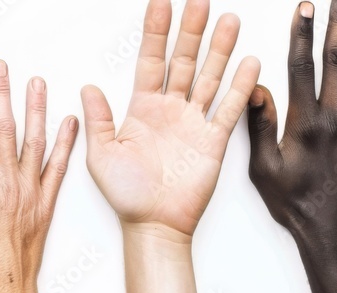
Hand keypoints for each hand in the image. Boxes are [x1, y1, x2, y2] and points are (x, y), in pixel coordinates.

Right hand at [0, 60, 76, 292]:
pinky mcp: (46, 203)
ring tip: (36, 83)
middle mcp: (8, 184)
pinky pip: (58, 167)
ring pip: (34, 141)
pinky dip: (65, 143)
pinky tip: (70, 122)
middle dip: (1, 95)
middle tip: (0, 69)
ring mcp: (30, 191)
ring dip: (35, 109)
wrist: (6, 290)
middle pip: (4, 130)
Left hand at [82, 0, 259, 238]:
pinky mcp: (214, 141)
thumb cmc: (126, 195)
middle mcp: (170, 109)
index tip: (161, 2)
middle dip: (191, 31)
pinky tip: (249, 62)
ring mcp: (194, 122)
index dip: (156, 32)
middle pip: (183, 60)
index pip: (150, 60)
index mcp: (141, 108)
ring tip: (229, 20)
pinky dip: (240, 87)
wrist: (153, 226)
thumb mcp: (101, 155)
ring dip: (219, 49)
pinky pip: (228, 109)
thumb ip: (98, 120)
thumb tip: (87, 87)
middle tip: (199, 0)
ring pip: (208, 77)